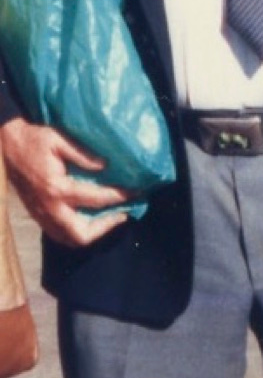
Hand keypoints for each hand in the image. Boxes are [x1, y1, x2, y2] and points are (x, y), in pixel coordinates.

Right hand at [0, 117, 130, 246]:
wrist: (6, 144)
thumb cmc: (34, 139)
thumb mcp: (59, 139)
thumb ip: (83, 154)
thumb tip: (106, 165)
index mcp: (56, 188)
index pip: (95, 199)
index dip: (118, 197)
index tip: (136, 192)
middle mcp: (48, 207)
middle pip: (80, 234)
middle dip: (105, 227)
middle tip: (123, 214)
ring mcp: (41, 214)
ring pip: (68, 239)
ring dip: (91, 233)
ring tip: (109, 218)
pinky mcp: (37, 214)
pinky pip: (58, 233)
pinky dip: (76, 231)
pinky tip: (89, 217)